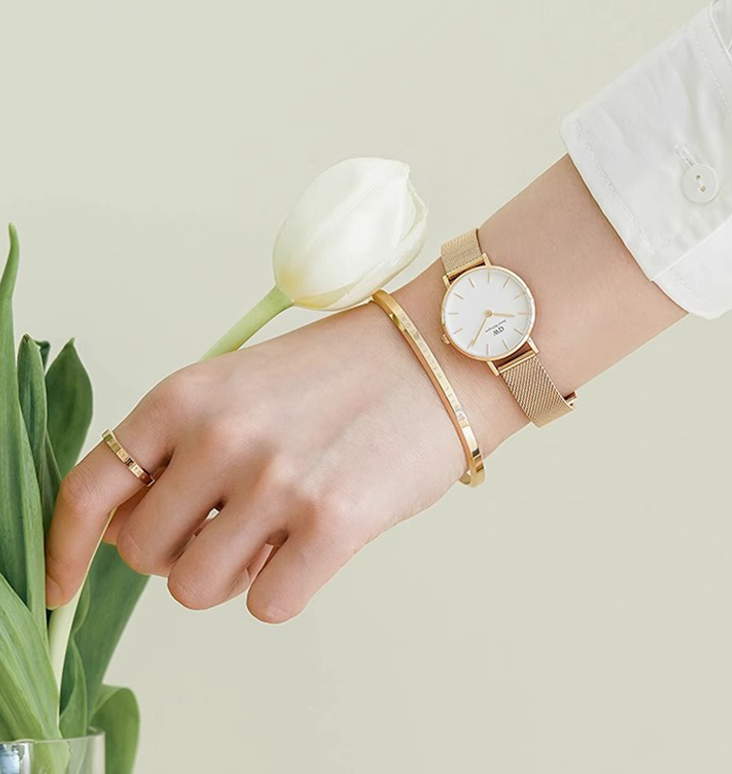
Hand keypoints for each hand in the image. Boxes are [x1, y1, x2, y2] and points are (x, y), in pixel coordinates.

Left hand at [45, 263, 522, 621]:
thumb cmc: (346, 371)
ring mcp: (275, 481)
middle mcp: (221, 436)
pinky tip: (318, 544)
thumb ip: (185, 448)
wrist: (440, 354)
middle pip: (145, 554)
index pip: (91, 487)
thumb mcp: (244, 384)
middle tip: (231, 526)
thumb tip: (143, 533)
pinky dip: (287, 586)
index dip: (66, 548)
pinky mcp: (333, 523)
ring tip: (279, 532)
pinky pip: (269, 606)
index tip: (61, 586)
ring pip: (199, 589)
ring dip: (234, 574)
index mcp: (187, 395)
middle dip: (181, 551)